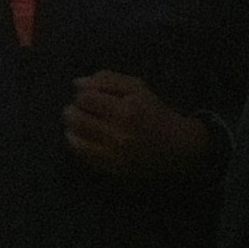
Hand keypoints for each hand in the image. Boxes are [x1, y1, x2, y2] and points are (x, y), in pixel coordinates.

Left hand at [62, 69, 212, 177]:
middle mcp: (119, 134)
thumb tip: (77, 84)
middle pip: (76, 118)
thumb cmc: (154, 112)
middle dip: (73, 110)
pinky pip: (83, 155)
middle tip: (79, 109)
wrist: (176, 146)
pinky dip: (77, 143)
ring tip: (79, 122)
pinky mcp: (113, 168)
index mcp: (126, 110)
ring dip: (72, 127)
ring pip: (76, 138)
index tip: (88, 96)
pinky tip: (82, 137)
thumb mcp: (136, 88)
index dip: (82, 95)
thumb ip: (107, 80)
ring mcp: (115, 154)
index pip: (86, 98)